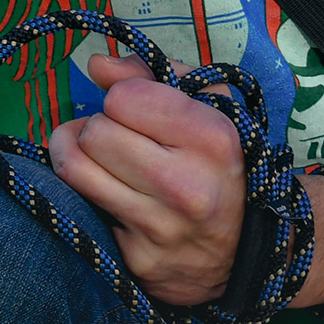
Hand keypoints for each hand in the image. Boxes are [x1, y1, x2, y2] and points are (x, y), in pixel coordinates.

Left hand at [48, 53, 244, 305]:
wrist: (248, 251)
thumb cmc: (221, 164)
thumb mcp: (208, 106)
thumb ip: (151, 74)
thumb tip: (96, 64)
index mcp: (212, 138)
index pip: (122, 98)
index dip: (123, 97)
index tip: (136, 110)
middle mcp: (186, 186)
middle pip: (94, 133)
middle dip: (100, 127)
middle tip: (118, 136)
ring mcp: (160, 228)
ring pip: (75, 169)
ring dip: (77, 154)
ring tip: (94, 154)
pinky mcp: (137, 259)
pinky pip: (82, 209)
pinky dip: (86, 195)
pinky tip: (108, 193)